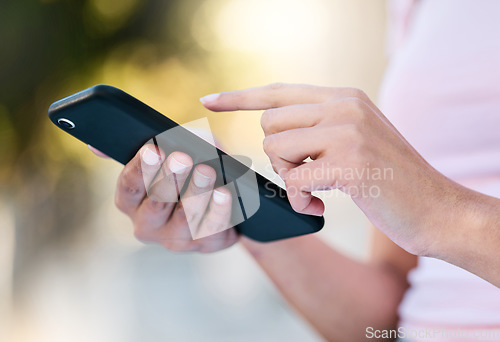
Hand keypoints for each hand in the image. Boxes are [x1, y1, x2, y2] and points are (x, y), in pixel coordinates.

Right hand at [89, 145, 238, 252]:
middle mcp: (148, 225)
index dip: (141, 169)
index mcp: (131, 202)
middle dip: (170, 179)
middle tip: (182, 158)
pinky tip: (224, 193)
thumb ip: (141, 147)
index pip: (129, 187)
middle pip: (156, 205)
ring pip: (185, 219)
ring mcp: (177, 239)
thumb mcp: (170, 149)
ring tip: (208, 171)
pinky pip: (212, 229)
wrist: (227, 191)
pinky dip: (219, 210)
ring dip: (197, 193)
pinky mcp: (206, 244)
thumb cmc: (191, 163)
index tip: (153, 149)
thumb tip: (95, 147)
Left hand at [201, 83, 464, 255]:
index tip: (208, 100)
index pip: (278, 91)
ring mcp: (347, 132)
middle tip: (305, 172)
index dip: (239, 97)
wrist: (435, 208)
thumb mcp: (356, 139)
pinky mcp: (350, 163)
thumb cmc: (389, 179)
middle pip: (270, 123)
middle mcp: (344, 106)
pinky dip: (299, 199)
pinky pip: (293, 179)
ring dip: (289, 177)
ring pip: (276, 148)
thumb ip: (320, 126)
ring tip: (316, 188)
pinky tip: (318, 205)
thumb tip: (272, 130)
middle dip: (278, 155)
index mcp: (343, 97)